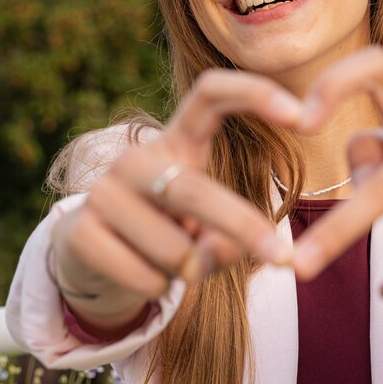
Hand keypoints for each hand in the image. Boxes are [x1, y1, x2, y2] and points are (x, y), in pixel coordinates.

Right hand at [52, 70, 302, 318]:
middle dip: (242, 227)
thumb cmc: (169, 235)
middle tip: (282, 260)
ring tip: (175, 265)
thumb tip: (227, 249)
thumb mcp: (209, 231)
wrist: (93, 258)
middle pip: (196, 191)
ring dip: (191, 272)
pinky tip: (144, 276)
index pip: (209, 94)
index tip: (302, 116)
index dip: (254, 94)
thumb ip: (228, 237)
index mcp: (176, 143)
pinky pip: (147, 277)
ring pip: (175, 250)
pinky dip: (160, 290)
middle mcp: (137, 159)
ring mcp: (102, 192)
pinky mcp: (80, 231)